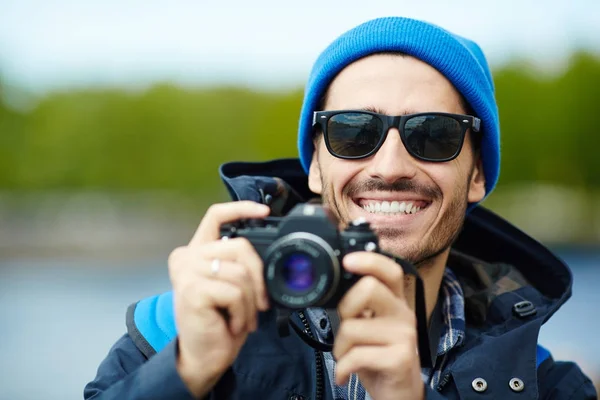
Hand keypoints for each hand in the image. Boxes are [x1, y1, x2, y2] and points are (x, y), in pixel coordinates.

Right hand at [168, 201, 270, 397]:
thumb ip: (240, 263)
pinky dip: (242, 312)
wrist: (204, 357)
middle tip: (260, 303)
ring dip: (250, 302)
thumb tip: (271, 250)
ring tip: (243, 318)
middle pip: (239, 246)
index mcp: (197, 251)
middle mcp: (187, 257)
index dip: (242, 208)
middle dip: (258, 277)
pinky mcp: (192, 290)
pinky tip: (233, 324)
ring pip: (240, 273)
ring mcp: (186, 272)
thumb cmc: (220, 322)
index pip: (216, 215)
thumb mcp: (232, 285)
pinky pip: (234, 292)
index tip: (264, 212)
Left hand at [333, 252, 423, 399]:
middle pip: (369, 289)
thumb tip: (335, 284)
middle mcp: (403, 314)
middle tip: (347, 326)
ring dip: (339, 348)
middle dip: (345, 308)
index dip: (369, 260)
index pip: (390, 270)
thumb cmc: (378, 356)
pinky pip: (356, 355)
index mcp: (395, 301)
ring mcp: (404, 336)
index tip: (347, 260)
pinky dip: (342, 367)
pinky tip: (345, 373)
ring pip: (353, 328)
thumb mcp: (369, 326)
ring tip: (347, 357)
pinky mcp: (399, 359)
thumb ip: (359, 305)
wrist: (399, 395)